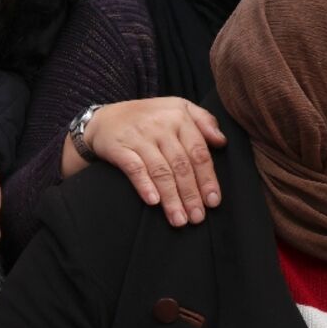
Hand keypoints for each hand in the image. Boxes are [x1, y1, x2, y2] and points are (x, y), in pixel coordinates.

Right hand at [66, 97, 226, 227]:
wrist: (105, 118)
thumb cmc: (148, 117)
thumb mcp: (178, 108)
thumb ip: (204, 121)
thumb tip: (221, 142)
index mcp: (179, 117)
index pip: (198, 152)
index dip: (207, 179)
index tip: (213, 202)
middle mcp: (160, 126)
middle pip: (181, 165)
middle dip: (190, 194)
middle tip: (196, 218)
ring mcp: (139, 137)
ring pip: (160, 170)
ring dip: (171, 197)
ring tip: (179, 219)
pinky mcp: (119, 147)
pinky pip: (134, 168)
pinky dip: (145, 185)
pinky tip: (154, 202)